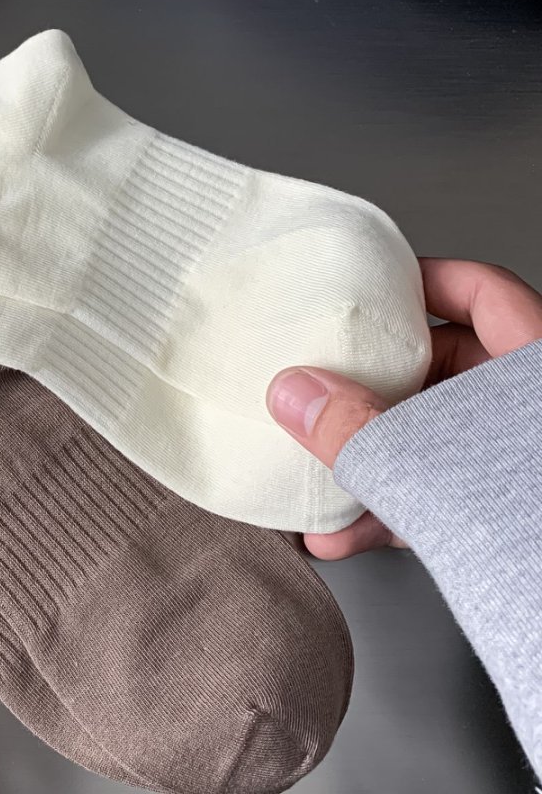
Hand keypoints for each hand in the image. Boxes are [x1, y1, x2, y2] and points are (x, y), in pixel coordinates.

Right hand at [266, 258, 541, 559]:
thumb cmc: (532, 529)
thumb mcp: (431, 463)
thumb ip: (355, 427)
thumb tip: (294, 393)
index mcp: (535, 367)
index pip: (481, 291)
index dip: (422, 281)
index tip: (370, 289)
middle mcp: (532, 410)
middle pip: (449, 367)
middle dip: (378, 380)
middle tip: (330, 377)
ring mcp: (523, 464)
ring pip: (444, 438)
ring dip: (377, 453)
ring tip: (320, 465)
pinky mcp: (513, 516)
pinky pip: (449, 493)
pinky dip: (396, 506)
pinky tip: (346, 529)